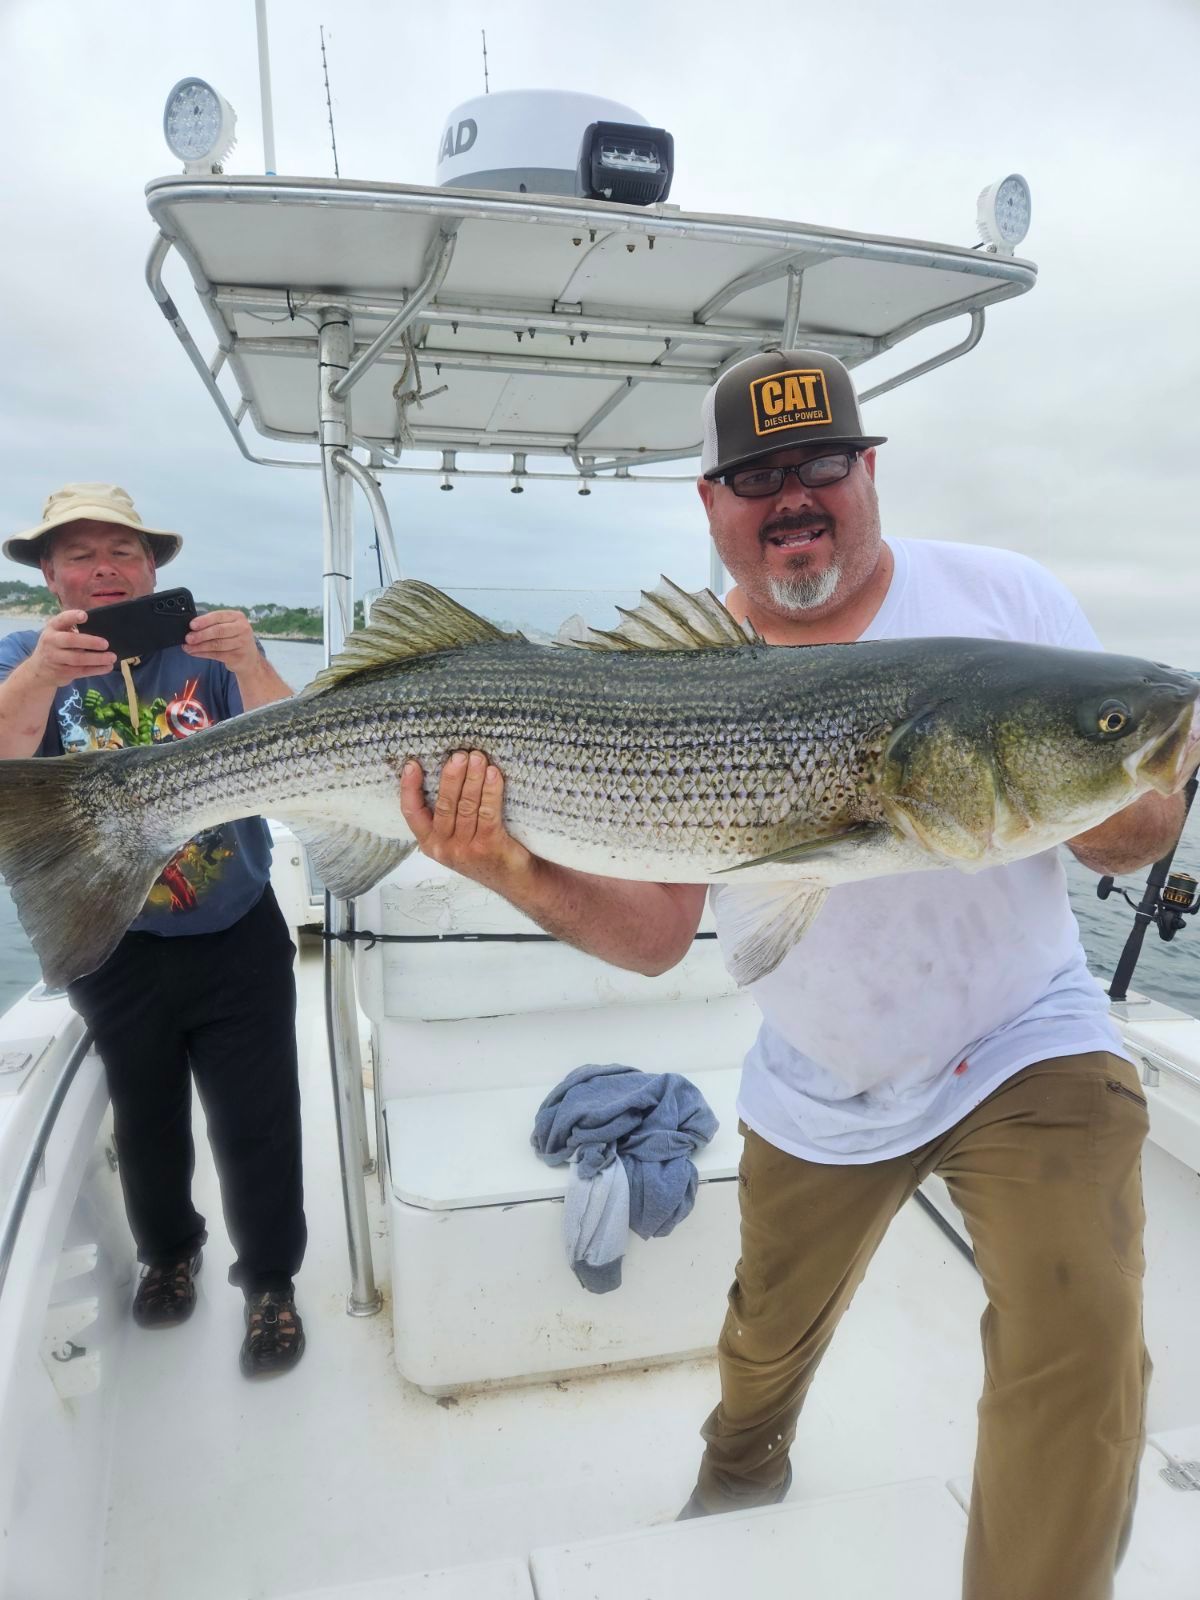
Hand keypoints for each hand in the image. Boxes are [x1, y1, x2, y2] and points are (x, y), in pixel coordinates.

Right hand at [28, 610, 115, 686]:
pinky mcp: (62, 672)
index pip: (61, 619)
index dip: (72, 617)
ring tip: (112, 657)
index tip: (85, 616)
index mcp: (53, 627)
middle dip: (89, 642)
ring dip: (97, 658)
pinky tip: (108, 667)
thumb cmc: (56, 645)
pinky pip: (82, 671)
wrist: (39, 670)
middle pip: (70, 640)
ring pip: (77, 659)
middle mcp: (51, 641)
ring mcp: (55, 658)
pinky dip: (97, 669)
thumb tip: (102, 628)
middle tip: (106, 644)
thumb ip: (73, 628)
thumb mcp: (58, 633)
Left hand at [183, 610, 260, 675]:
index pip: (219, 616)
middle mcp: (242, 628)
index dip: (204, 621)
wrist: (249, 658)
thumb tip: (191, 629)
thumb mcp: (228, 627)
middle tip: (188, 638)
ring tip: (188, 647)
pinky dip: (203, 654)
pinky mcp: (238, 656)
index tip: (192, 625)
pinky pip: (217, 655)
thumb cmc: (234, 639)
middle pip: (218, 631)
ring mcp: (242, 643)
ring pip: (217, 644)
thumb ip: (213, 625)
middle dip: (201, 635)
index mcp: (238, 617)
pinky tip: (194, 652)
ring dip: (200, 646)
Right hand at [399, 750, 533, 889]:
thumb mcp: (457, 838)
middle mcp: (443, 848)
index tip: (411, 764)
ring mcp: (465, 849)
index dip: (409, 787)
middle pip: (444, 805)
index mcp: (430, 842)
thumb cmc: (484, 851)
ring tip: (477, 758)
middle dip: (451, 777)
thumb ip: (447, 814)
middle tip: (459, 755)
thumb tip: (448, 770)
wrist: (514, 880)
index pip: (412, 812)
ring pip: (466, 806)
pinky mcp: (488, 847)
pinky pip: (488, 813)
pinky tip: (494, 775)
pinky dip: (491, 791)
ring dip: (473, 779)